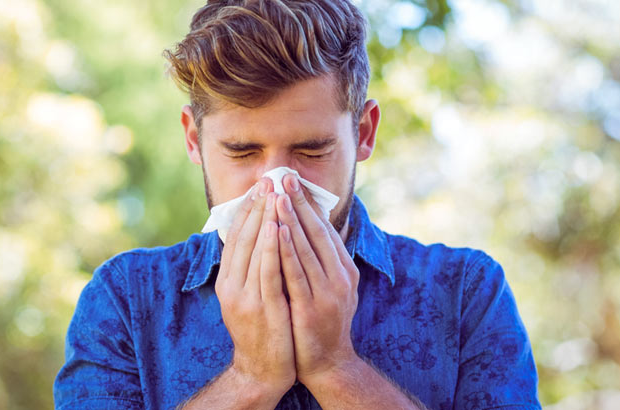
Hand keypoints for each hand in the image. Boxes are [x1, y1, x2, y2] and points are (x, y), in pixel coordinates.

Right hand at [214, 177, 295, 398]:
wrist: (261, 370)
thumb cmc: (262, 330)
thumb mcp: (248, 295)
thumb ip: (250, 269)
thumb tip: (258, 237)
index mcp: (227, 280)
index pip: (236, 237)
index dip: (248, 209)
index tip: (260, 185)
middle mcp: (231, 285)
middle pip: (243, 238)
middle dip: (257, 207)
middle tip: (268, 180)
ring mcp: (245, 297)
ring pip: (254, 250)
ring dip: (264, 219)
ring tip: (273, 194)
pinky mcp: (262, 308)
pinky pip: (267, 272)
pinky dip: (270, 248)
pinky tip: (277, 228)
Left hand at [275, 174, 360, 385]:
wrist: (327, 364)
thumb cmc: (320, 322)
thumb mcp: (326, 287)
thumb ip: (318, 261)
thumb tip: (302, 228)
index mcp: (343, 269)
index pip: (324, 228)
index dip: (307, 203)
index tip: (292, 180)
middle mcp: (340, 276)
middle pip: (316, 232)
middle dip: (298, 202)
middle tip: (283, 176)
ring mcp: (328, 292)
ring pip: (306, 248)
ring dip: (290, 220)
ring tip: (276, 196)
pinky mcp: (312, 307)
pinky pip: (296, 273)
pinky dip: (286, 250)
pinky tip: (275, 232)